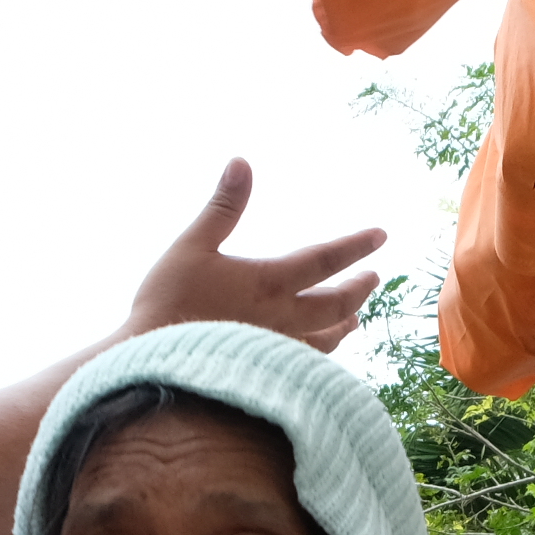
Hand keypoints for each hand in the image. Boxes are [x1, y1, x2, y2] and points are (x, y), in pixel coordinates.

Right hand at [121, 162, 384, 354]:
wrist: (153, 363)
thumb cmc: (167, 302)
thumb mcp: (191, 246)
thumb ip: (222, 207)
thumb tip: (242, 162)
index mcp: (269, 281)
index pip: (325, 259)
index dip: (356, 245)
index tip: (381, 236)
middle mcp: (282, 318)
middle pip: (336, 304)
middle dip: (359, 289)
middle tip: (374, 277)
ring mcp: (276, 349)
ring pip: (326, 340)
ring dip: (344, 324)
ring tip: (355, 319)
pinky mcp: (264, 372)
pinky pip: (306, 363)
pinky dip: (322, 355)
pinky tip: (319, 354)